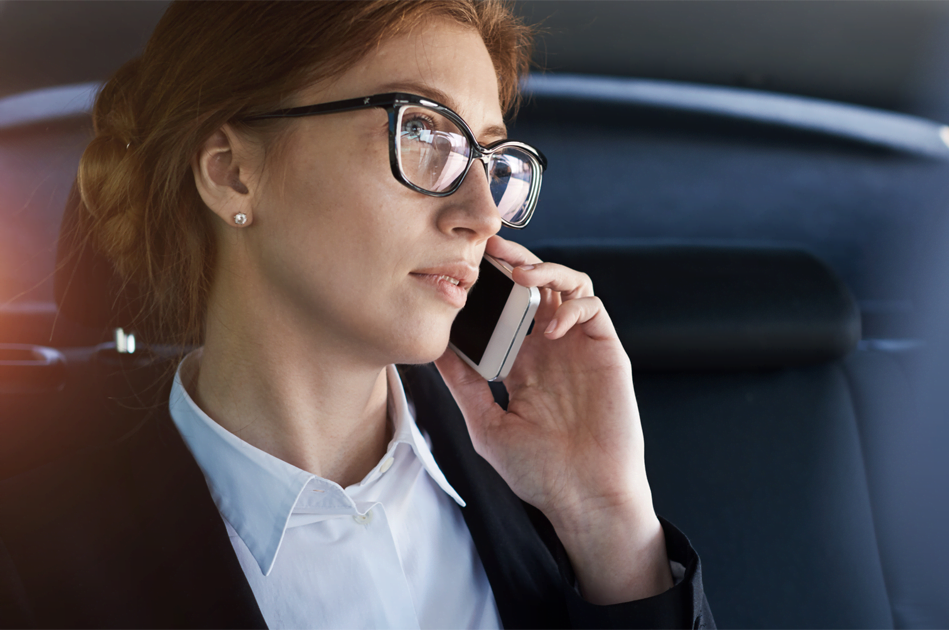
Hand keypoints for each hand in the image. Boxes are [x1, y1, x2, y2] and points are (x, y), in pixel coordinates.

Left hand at [434, 235, 672, 603]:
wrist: (583, 497)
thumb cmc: (537, 471)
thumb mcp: (486, 424)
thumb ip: (462, 384)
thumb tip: (432, 348)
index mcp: (522, 361)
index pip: (505, 308)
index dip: (488, 285)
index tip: (462, 268)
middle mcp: (550, 348)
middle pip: (535, 285)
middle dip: (513, 260)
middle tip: (488, 246)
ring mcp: (579, 347)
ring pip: (567, 285)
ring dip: (546, 270)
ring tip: (521, 272)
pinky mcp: (607, 351)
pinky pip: (593, 308)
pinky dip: (571, 305)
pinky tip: (552, 325)